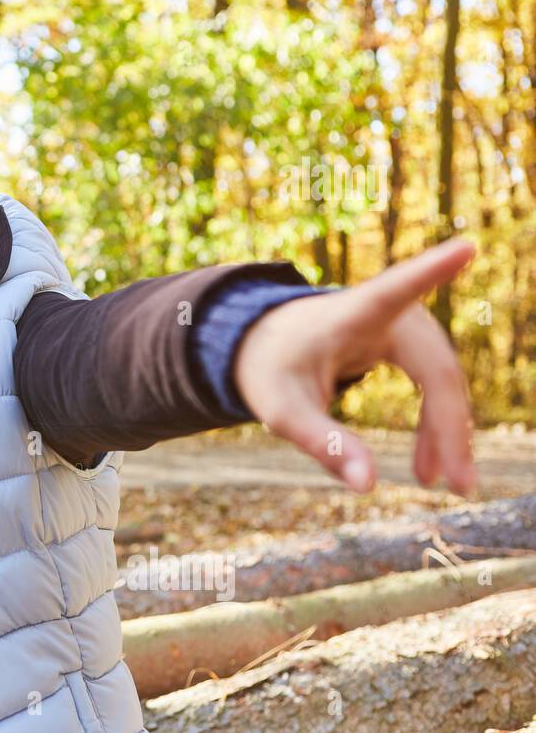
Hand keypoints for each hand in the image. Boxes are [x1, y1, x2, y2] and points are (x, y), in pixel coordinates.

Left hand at [233, 237, 476, 495]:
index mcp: (352, 314)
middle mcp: (388, 313)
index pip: (394, 290)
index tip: (465, 246)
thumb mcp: (282, 410)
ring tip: (442, 483)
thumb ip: (320, 443)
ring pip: (444, 381)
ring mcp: (405, 326)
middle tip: (458, 485)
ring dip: (447, 433)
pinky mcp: (411, 344)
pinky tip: (429, 466)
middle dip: (450, 428)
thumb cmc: (271, 370)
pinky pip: (437, 385)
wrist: (268, 346)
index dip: (429, 271)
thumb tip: (366, 486)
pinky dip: (436, 425)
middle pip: (437, 370)